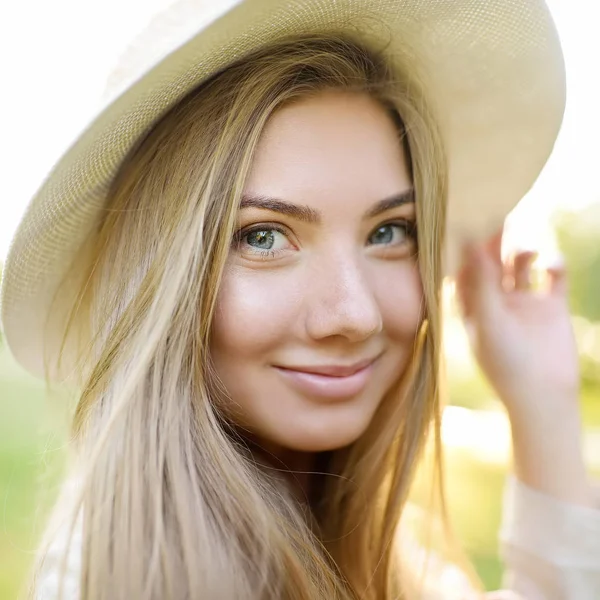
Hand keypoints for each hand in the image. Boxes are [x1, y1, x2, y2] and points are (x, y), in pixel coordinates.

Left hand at [455, 227, 578, 417]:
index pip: (465, 270)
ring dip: (522, 250)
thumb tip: (469, 245)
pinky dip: (554, 264)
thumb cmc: (505, 364)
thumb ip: (481, 283)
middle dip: (493, 242)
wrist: (544, 397)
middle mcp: (496, 302)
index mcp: (472, 307)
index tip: (465, 220)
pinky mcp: (551, 307)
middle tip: (495, 215)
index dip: (465, 248)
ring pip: (521, 265)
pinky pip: (553, 276)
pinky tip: (552, 264)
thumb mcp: (488, 320)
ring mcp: (524, 304)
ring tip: (523, 249)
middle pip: (492, 263)